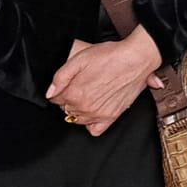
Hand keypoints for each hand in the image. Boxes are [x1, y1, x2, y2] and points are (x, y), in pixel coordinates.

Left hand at [46, 29, 163, 135]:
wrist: (135, 59)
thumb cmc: (109, 56)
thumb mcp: (79, 58)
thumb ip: (60, 76)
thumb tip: (50, 92)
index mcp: (73, 93)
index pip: (55, 98)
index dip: (60, 89)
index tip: (69, 82)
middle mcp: (84, 107)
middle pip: (65, 109)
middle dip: (69, 98)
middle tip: (81, 84)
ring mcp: (97, 114)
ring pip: (77, 119)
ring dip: (78, 109)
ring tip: (88, 94)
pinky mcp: (110, 117)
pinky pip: (94, 130)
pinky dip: (91, 123)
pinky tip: (93, 110)